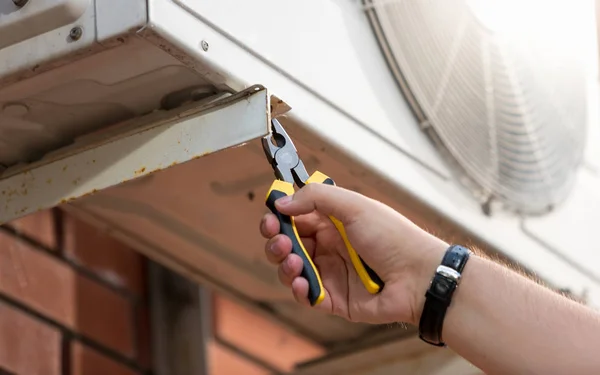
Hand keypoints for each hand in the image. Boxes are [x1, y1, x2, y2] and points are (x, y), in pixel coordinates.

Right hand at [260, 183, 447, 324]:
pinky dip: (298, 290)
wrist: (419, 276)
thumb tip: (282, 201)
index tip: (270, 217)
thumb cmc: (394, 238)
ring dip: (285, 265)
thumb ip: (316, 198)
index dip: (279, 218)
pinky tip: (301, 282)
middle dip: (277, 242)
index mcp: (333, 224)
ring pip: (292, 271)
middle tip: (279, 240)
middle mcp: (330, 248)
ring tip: (294, 262)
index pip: (296, 218)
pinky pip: (307, 296)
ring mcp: (331, 274)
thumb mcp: (355, 206)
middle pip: (288, 245)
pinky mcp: (335, 299)